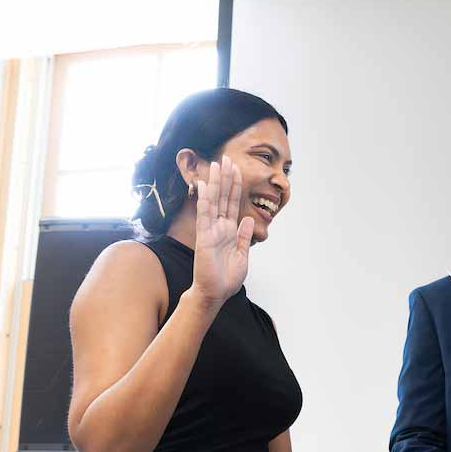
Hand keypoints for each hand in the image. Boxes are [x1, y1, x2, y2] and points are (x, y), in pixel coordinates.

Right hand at [190, 156, 253, 305]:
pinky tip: (205, 185)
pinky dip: (205, 199)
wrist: (215, 293)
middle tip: (226, 158)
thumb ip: (244, 236)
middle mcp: (219, 227)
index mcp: (229, 231)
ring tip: (217, 164)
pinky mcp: (204, 236)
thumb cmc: (226, 278)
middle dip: (226, 178)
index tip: (236, 169)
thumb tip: (247, 218)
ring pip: (214, 201)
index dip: (235, 186)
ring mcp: (210, 230)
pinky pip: (204, 214)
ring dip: (216, 182)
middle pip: (223, 197)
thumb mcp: (242, 256)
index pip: (232, 204)